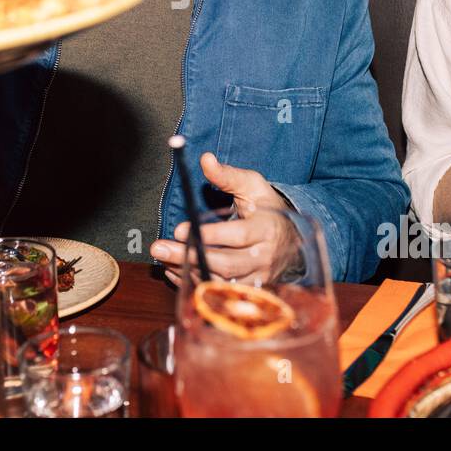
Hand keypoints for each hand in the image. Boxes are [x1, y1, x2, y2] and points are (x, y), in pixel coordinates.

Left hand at [151, 152, 301, 286]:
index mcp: (267, 229)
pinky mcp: (248, 291)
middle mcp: (264, 257)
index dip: (209, 234)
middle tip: (159, 248)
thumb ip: (228, 175)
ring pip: (220, 282)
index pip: (238, 235)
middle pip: (225, 263)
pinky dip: (194, 283)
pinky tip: (174, 271)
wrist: (292, 239)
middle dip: (189, 256)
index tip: (179, 229)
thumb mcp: (252, 186)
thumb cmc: (267, 208)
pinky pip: (218, 292)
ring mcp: (257, 278)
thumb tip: (205, 159)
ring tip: (162, 259)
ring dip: (188, 271)